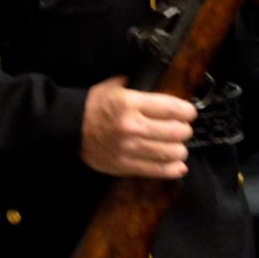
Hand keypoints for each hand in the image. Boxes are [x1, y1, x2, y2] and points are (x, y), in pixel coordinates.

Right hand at [81, 75, 195, 177]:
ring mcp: (130, 149)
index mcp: (131, 103)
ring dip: (180, 149)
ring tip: (178, 146)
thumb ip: (138, 88)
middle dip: (184, 130)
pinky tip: (178, 165)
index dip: (187, 112)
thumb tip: (161, 90)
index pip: (171, 109)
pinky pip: (157, 170)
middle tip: (183, 129)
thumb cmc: (92, 105)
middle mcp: (133, 127)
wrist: (69, 129)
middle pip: (175, 132)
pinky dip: (173, 169)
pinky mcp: (125, 166)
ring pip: (170, 152)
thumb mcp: (114, 87)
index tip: (189, 113)